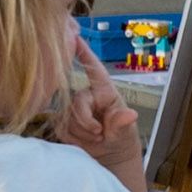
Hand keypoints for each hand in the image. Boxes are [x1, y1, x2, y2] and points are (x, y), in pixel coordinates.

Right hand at [52, 37, 144, 190]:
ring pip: (68, 118)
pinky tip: (84, 141)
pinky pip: (62, 128)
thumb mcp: (125, 131)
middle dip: (86, 122)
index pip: (94, 69)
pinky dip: (74, 139)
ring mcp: (72, 108)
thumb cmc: (121, 136)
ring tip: (96, 137)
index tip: (74, 37)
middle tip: (100, 134)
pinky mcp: (62, 121)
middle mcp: (86, 95)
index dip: (84, 53)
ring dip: (82, 133)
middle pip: (77, 103)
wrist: (109, 154)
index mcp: (104, 91)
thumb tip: (130, 115)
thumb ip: (124, 123)